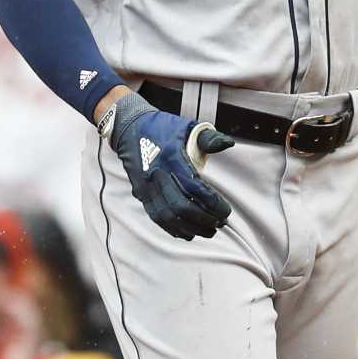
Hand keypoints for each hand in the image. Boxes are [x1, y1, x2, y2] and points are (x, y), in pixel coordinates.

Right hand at [103, 90, 234, 239]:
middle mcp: (157, 174)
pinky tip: (188, 232)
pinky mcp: (140, 193)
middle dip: (204, 219)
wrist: (128, 126)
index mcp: (171, 157)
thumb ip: (208, 137)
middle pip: (181, 207)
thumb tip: (228, 144)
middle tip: (220, 223)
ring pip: (167, 217)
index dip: (212, 203)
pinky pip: (156, 218)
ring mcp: (146, 186)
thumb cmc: (161, 126)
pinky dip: (173, 228)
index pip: (194, 187)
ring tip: (209, 230)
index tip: (225, 210)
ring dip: (190, 228)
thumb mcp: (187, 126)